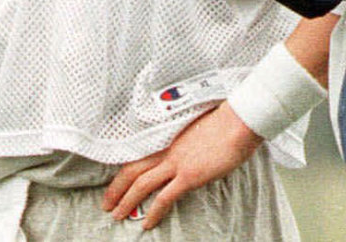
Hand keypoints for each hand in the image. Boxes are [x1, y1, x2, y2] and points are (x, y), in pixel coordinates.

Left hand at [102, 102, 261, 229]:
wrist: (238, 122)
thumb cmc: (225, 123)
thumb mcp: (199, 130)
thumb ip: (189, 142)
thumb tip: (191, 151)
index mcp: (169, 138)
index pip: (139, 155)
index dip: (124, 170)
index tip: (116, 182)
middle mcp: (167, 150)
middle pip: (132, 170)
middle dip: (116, 189)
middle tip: (107, 204)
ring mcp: (177, 162)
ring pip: (141, 184)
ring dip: (127, 202)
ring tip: (118, 216)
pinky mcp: (189, 175)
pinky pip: (164, 197)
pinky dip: (153, 212)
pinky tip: (148, 224)